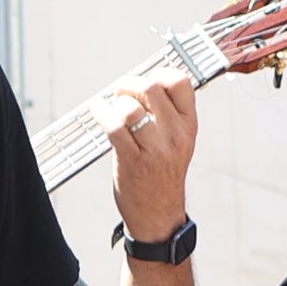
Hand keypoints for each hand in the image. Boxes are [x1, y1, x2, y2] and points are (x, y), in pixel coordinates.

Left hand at [103, 73, 198, 242]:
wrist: (159, 212)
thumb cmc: (162, 173)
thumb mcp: (177, 141)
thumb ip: (166, 113)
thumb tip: (140, 82)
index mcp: (188, 125)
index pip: (180, 82)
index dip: (158, 73)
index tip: (144, 81)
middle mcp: (175, 135)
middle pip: (151, 88)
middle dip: (129, 84)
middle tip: (120, 92)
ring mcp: (155, 149)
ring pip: (130, 107)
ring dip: (114, 102)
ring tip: (110, 107)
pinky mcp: (133, 161)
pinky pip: (114, 127)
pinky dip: (101, 114)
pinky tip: (98, 111)